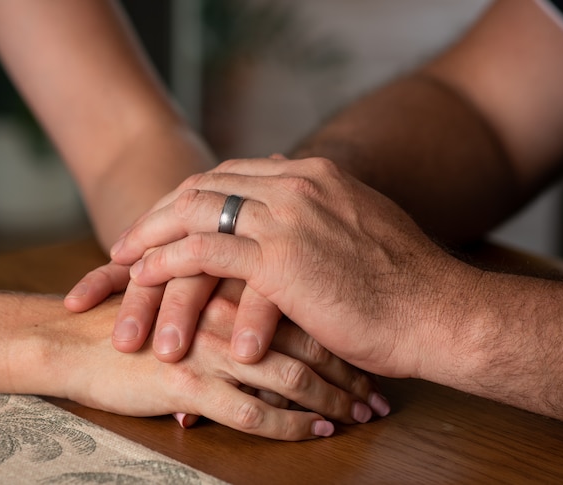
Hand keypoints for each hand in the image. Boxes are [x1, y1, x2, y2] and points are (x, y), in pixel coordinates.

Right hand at [60, 279, 386, 439]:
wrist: (69, 340)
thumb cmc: (127, 319)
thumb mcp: (183, 294)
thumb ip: (227, 294)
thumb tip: (272, 315)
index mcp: (227, 279)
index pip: (301, 299)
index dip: (339, 326)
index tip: (370, 349)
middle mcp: (224, 307)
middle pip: (304, 334)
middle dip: (348, 365)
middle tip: (380, 389)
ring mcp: (208, 345)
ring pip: (288, 372)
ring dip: (332, 396)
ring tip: (361, 414)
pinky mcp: (188, 382)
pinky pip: (252, 410)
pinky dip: (291, 422)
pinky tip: (316, 431)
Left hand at [109, 157, 477, 378]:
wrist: (441, 314)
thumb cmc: (405, 288)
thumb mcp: (361, 232)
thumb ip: (323, 218)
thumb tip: (298, 224)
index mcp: (315, 174)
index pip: (230, 174)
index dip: (187, 198)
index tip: (161, 220)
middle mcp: (298, 183)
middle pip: (204, 186)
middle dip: (157, 213)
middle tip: (126, 241)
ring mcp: (288, 217)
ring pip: (195, 214)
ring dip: (151, 237)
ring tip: (121, 262)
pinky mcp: (282, 258)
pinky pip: (203, 252)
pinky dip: (167, 263)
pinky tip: (144, 278)